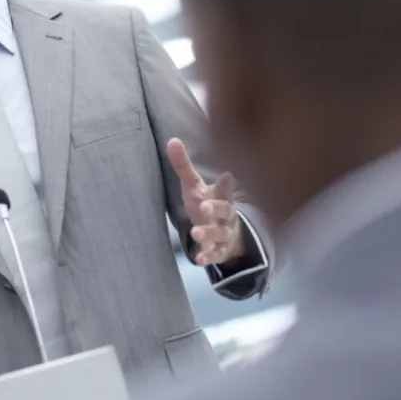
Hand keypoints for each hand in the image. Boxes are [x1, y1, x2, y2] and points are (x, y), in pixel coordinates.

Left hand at [167, 138, 243, 266]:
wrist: (228, 235)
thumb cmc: (207, 204)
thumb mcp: (194, 186)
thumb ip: (184, 166)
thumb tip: (172, 140)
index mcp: (220, 196)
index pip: (224, 189)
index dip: (225, 183)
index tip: (227, 175)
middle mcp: (226, 215)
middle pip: (226, 210)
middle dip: (216, 208)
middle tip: (204, 206)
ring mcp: (224, 233)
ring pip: (220, 233)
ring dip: (208, 233)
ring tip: (195, 233)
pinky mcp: (220, 250)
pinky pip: (216, 254)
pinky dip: (208, 257)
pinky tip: (199, 259)